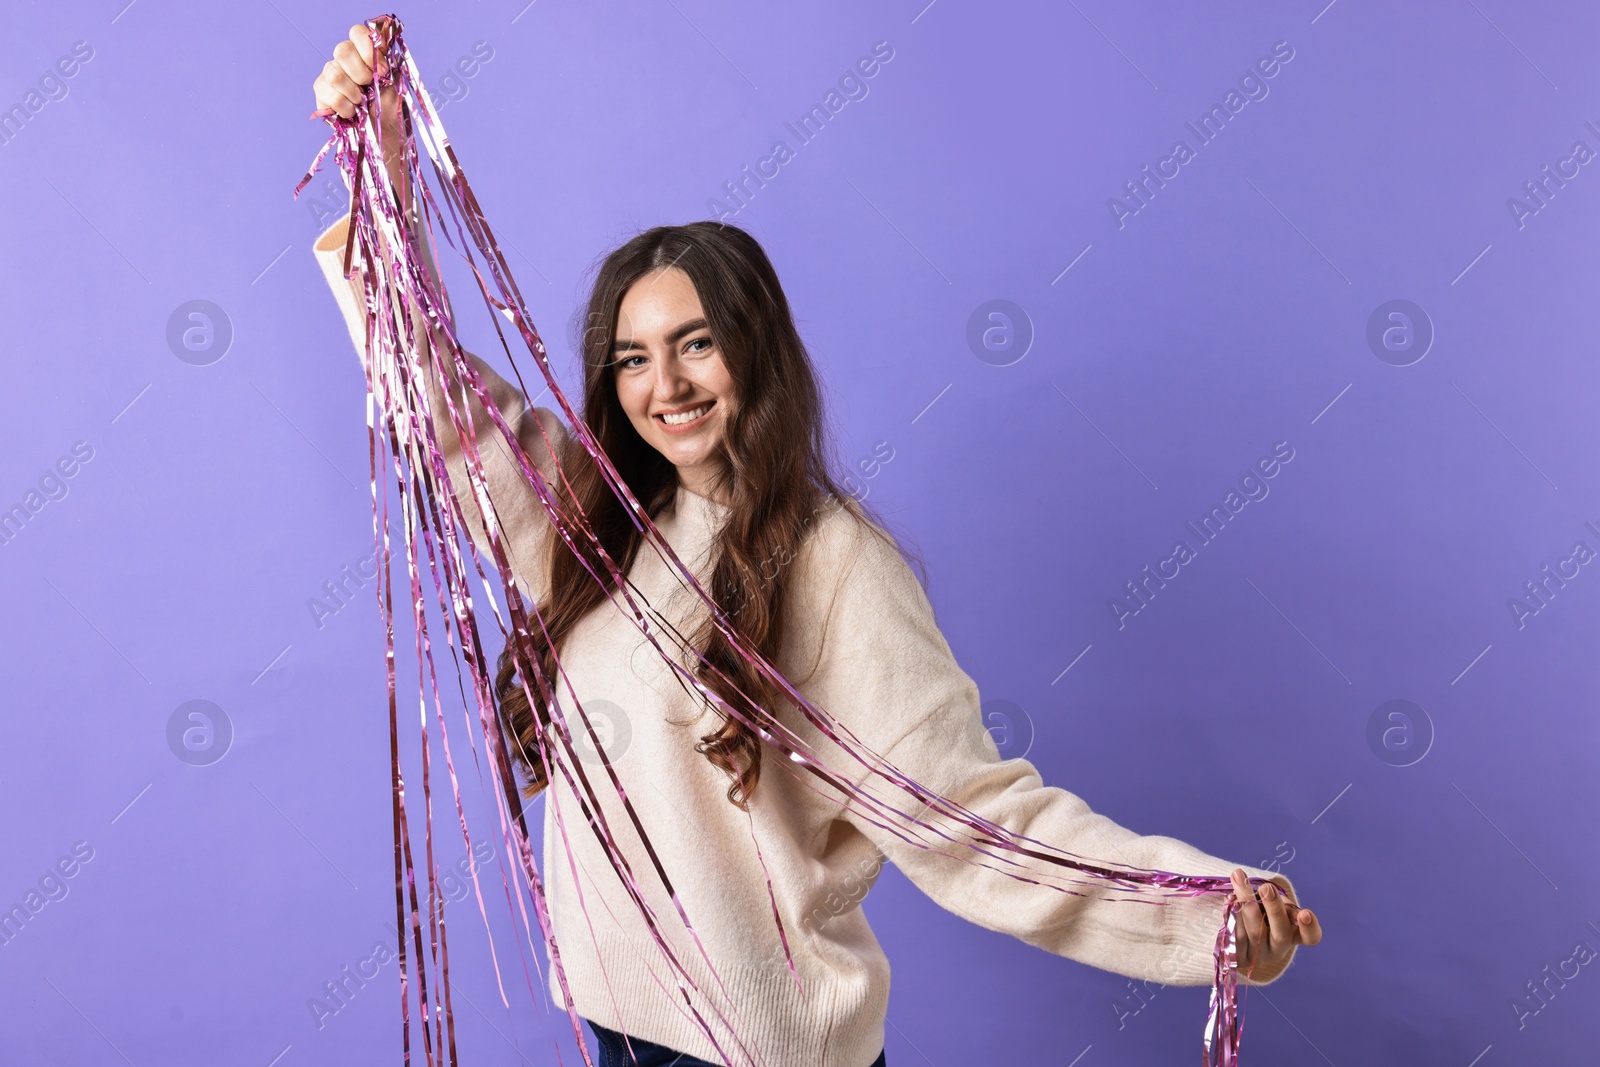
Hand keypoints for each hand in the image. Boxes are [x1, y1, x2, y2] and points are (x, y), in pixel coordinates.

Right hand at [310, 18, 411, 211]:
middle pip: (342, 50)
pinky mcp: (321, 96)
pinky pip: (324, 91)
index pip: (359, 32)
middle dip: (361, 72)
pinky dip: (341, 105)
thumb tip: (385, 30)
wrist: (384, 145)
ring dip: (351, 92)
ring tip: (361, 106)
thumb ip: (387, 60)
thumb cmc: (392, 117)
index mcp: (367, 57)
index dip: (368, 49)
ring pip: (332, 71)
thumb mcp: (396, 87)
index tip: (381, 72)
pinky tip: (350, 114)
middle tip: (370, 91)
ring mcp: (331, 77)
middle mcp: (347, 63)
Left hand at [1228, 868, 1321, 982]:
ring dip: (1245, 902)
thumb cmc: (1262, 911)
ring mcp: (1259, 955)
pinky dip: (1232, 914)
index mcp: (1294, 935)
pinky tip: (1229, 896)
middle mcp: (1279, 948)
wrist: (1238, 931)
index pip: (1311, 937)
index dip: (1310, 927)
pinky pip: (1235, 935)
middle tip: (1266, 887)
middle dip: (1274, 909)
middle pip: (1281, 934)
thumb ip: (1276, 900)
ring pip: (1253, 932)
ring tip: (1238, 877)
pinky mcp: (1240, 957)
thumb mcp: (1274, 904)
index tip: (1306, 912)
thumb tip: (1267, 893)